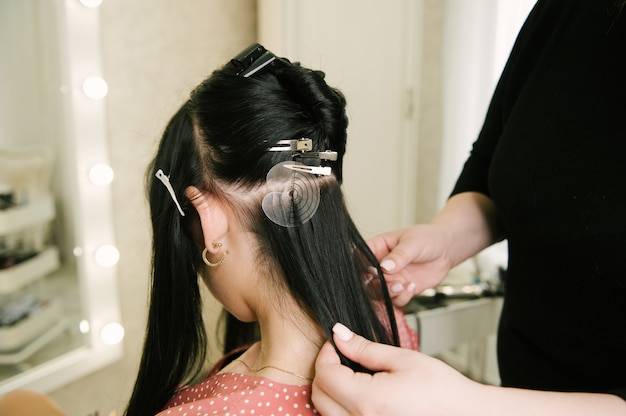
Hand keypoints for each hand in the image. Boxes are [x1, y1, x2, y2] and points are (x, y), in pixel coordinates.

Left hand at [312, 323, 480, 415]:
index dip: (326, 353)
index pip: (325, 374)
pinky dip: (339, 408)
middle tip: (342, 356)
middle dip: (325, 371)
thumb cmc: (442, 390)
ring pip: (325, 412)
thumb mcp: (403, 360)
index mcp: (368, 400)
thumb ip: (365, 349)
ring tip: (350, 374)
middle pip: (319, 395)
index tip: (337, 343)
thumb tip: (339, 334)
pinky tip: (356, 395)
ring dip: (330, 390)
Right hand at [368, 224, 453, 305]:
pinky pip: (395, 300)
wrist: (447, 249)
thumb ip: (399, 256)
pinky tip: (412, 285)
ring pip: (379, 293)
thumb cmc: (428, 238)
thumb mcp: (413, 243)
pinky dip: (402, 297)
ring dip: (389, 292)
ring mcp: (392, 278)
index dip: (361, 267)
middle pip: (366, 280)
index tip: (372, 271)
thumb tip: (384, 267)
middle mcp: (382, 265)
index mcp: (379, 247)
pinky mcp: (402, 288)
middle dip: (376, 284)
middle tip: (390, 280)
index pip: (360, 257)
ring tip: (402, 285)